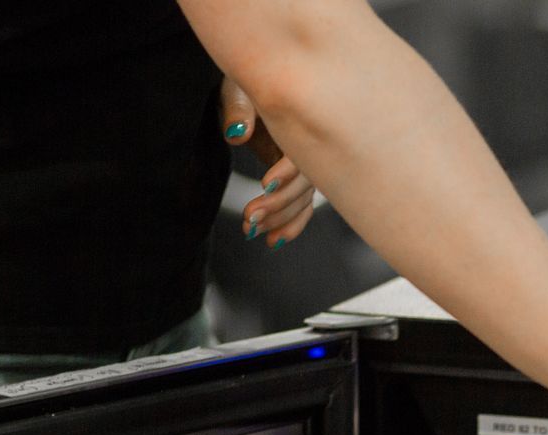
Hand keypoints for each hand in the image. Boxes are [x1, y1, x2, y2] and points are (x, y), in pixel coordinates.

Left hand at [218, 75, 317, 248]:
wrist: (249, 85)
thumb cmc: (244, 82)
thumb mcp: (236, 89)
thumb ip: (238, 109)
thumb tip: (237, 133)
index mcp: (302, 119)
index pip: (305, 152)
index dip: (287, 170)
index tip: (264, 183)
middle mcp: (311, 145)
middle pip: (306, 184)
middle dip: (279, 204)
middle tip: (249, 216)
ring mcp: (307, 165)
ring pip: (303, 200)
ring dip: (279, 219)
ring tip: (251, 230)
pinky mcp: (297, 179)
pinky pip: (302, 207)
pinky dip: (290, 225)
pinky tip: (273, 240)